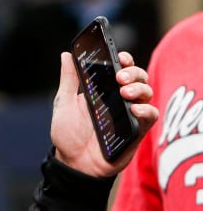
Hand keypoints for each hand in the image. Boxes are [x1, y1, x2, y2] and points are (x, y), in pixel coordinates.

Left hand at [50, 51, 157, 176]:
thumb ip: (69, 79)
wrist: (73, 162)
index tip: (119, 57)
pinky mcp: (137, 130)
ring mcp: (129, 114)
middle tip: (120, 77)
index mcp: (102, 90)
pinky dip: (146, 109)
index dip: (123, 59)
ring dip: (139, 88)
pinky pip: (151, 116)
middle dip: (133, 72)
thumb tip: (66, 54)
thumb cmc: (68, 133)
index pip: (120, 68)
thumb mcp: (64, 102)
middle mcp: (119, 99)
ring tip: (125, 92)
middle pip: (137, 77)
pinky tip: (134, 108)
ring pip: (147, 93)